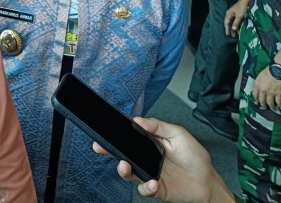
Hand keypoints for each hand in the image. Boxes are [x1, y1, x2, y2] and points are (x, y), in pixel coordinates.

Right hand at [93, 117, 232, 202]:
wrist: (208, 180)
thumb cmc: (195, 157)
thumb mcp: (178, 134)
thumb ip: (158, 126)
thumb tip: (138, 120)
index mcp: (148, 144)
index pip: (128, 139)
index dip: (115, 136)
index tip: (105, 132)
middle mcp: (146, 160)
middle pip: (122, 155)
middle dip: (108, 151)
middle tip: (100, 147)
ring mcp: (150, 174)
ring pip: (129, 173)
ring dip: (124, 170)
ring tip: (125, 166)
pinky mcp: (157, 189)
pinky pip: (145, 189)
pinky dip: (147, 187)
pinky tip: (153, 182)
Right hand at [224, 0, 248, 36]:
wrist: (247, 0)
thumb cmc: (242, 7)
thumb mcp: (240, 16)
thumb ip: (236, 22)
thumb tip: (233, 29)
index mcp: (229, 14)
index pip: (226, 23)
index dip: (227, 29)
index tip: (228, 34)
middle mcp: (230, 14)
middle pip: (230, 23)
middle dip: (231, 29)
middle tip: (233, 35)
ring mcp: (235, 14)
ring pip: (234, 22)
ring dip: (235, 28)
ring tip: (238, 33)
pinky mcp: (239, 14)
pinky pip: (237, 21)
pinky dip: (238, 25)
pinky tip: (241, 28)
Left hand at [253, 67, 280, 109]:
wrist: (277, 70)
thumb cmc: (268, 71)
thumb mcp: (260, 76)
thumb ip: (259, 83)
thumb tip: (259, 88)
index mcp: (257, 85)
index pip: (255, 94)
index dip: (256, 99)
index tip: (257, 101)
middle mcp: (263, 91)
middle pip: (262, 100)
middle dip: (263, 105)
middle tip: (265, 107)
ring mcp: (271, 93)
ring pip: (270, 103)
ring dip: (271, 106)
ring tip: (273, 108)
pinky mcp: (279, 94)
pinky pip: (278, 102)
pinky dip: (279, 105)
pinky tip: (279, 106)